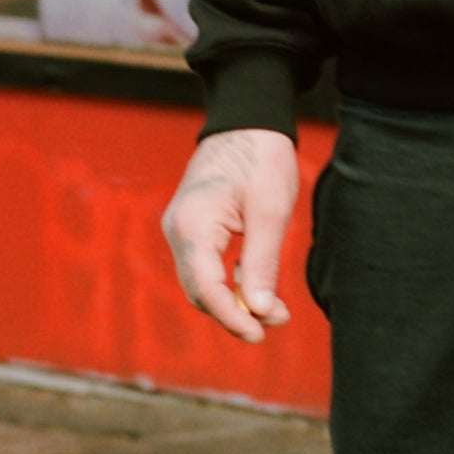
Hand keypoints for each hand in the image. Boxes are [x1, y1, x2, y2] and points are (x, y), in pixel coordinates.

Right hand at [163, 127, 302, 343]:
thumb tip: (261, 311)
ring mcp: (180, 228)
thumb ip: (262, 264)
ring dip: (235, 300)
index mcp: (192, 225)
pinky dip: (230, 282)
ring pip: (202, 282)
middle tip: (277, 322)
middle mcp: (177, 229)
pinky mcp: (191, 227)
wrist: (247, 119)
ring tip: (276, 310)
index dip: (232, 318)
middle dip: (236, 313)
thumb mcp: (270, 213)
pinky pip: (205, 266)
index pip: (205, 289)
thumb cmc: (261, 158)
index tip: (261, 334)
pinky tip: (259, 287)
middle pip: (200, 291)